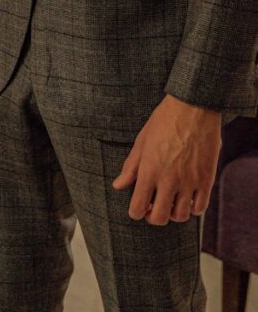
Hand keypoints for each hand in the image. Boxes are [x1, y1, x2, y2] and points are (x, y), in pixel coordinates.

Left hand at [112, 94, 221, 224]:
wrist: (193, 107)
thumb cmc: (164, 120)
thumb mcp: (142, 141)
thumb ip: (130, 166)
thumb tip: (118, 185)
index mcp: (149, 170)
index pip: (138, 207)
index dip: (135, 213)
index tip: (137, 209)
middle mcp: (168, 180)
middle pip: (160, 218)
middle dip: (153, 217)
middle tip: (153, 208)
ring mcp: (189, 181)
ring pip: (181, 216)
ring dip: (173, 213)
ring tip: (171, 201)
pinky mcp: (206, 179)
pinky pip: (200, 208)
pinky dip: (193, 208)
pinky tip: (188, 198)